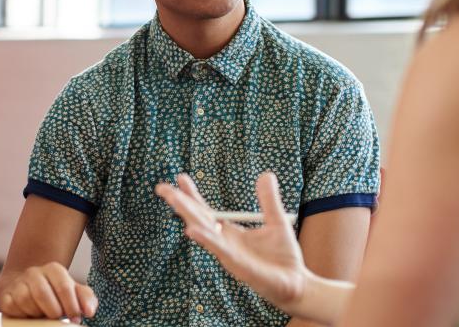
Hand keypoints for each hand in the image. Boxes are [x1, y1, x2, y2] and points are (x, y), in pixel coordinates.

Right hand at [0, 262, 96, 321]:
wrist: (29, 293)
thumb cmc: (57, 295)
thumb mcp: (75, 294)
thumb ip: (86, 299)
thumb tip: (88, 311)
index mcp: (54, 270)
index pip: (63, 286)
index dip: (71, 306)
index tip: (75, 318)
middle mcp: (34, 273)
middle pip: (42, 293)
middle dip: (52, 311)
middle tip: (57, 317)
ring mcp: (18, 283)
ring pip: (25, 300)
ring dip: (36, 313)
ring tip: (42, 315)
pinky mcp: (6, 296)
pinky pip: (11, 307)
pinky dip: (22, 315)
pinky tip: (29, 315)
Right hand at [155, 172, 309, 311]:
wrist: (296, 284)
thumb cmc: (283, 257)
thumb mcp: (276, 222)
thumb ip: (268, 200)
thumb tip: (266, 175)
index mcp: (229, 232)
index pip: (205, 211)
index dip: (192, 195)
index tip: (181, 177)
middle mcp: (224, 242)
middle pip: (197, 219)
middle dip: (179, 203)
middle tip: (161, 187)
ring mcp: (229, 254)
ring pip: (204, 233)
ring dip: (188, 216)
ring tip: (174, 201)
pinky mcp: (239, 266)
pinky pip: (220, 251)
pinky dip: (206, 240)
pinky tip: (192, 231)